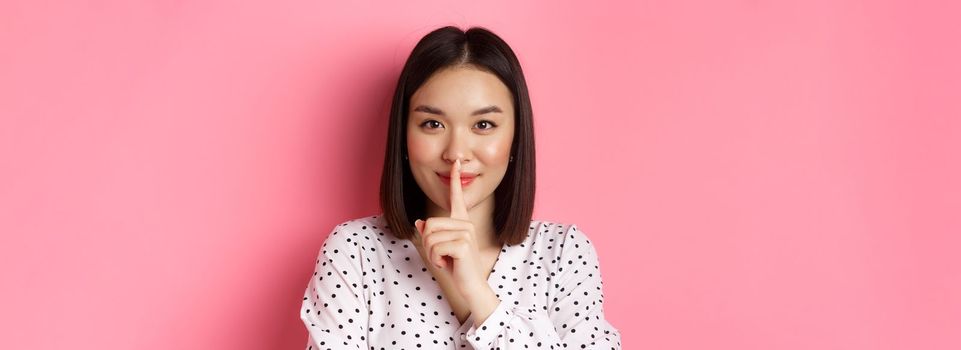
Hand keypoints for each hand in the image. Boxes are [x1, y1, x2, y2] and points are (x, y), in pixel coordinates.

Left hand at [414, 159, 487, 296]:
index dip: (455, 180)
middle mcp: (465, 224)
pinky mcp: (463, 244)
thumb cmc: (457, 268)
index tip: (456, 163)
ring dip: (432, 254)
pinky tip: (448, 265)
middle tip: (441, 257)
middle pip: (430, 224)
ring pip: (430, 237)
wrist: (472, 286)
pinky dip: (436, 260)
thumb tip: (420, 222)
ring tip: (445, 261)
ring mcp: (466, 233)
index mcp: (462, 222)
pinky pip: (435, 247)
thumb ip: (431, 235)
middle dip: (428, 245)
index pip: (456, 197)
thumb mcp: (440, 250)